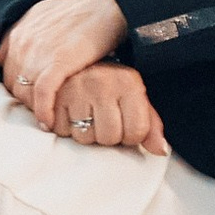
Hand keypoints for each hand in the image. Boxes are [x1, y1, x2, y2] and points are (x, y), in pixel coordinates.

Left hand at [0, 0, 128, 134]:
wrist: (107, 5)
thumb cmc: (82, 10)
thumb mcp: (44, 14)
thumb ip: (28, 31)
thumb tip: (16, 44)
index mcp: (18, 33)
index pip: (6, 69)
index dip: (18, 85)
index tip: (31, 95)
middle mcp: (22, 44)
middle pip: (12, 84)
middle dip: (26, 100)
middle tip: (41, 110)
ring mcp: (37, 53)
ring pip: (24, 92)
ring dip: (34, 108)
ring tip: (47, 117)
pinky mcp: (56, 63)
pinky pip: (41, 95)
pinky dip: (43, 111)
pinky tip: (49, 122)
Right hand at [48, 63, 169, 154]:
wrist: (72, 63)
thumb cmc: (108, 86)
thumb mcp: (133, 99)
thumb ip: (150, 125)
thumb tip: (161, 150)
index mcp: (129, 83)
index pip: (137, 132)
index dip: (130, 137)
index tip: (124, 125)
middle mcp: (103, 83)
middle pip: (110, 137)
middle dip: (106, 137)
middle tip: (103, 121)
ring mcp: (77, 89)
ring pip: (84, 138)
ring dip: (84, 133)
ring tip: (85, 115)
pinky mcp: (54, 96)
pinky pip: (61, 131)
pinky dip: (64, 128)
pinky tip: (69, 113)